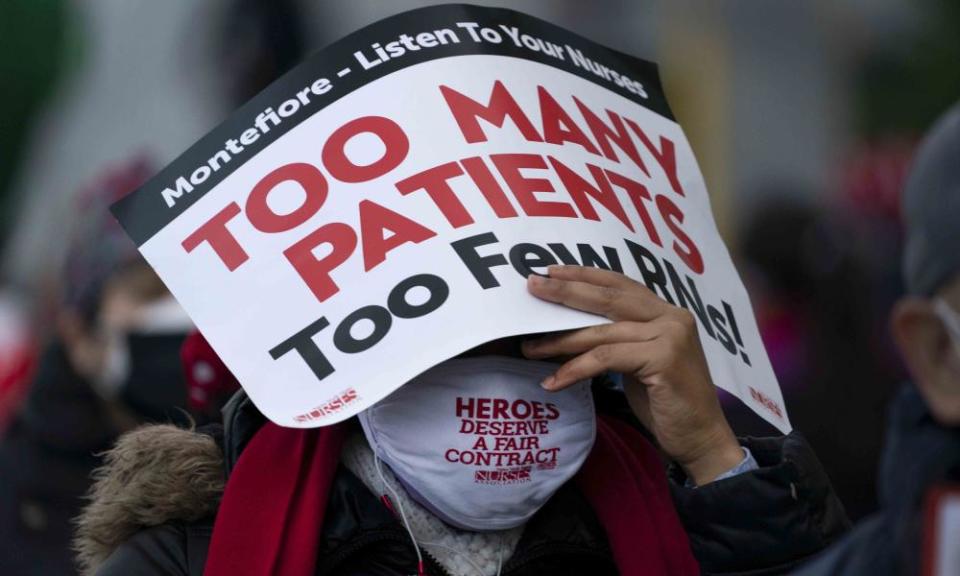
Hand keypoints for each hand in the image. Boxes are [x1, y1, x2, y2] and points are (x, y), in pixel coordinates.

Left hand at [522, 265, 743, 484]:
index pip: (620, 284)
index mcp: (667, 313)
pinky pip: (606, 358)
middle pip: (609, 298)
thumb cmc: (666, 403)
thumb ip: (616, 340)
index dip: (585, 275)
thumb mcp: (638, 362)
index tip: (551, 271)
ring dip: (559, 341)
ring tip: (529, 348)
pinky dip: (575, 369)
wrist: (701, 438)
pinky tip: (554, 382)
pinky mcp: (663, 358)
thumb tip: (566, 330)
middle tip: (532, 287)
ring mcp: (670, 335)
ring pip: (602, 332)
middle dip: (567, 292)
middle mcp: (672, 317)